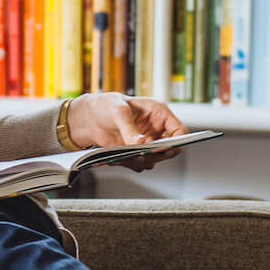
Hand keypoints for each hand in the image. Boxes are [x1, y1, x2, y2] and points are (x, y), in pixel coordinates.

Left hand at [66, 92, 187, 170]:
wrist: (89, 118)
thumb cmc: (106, 105)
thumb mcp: (118, 112)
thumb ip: (129, 129)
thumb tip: (140, 143)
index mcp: (159, 113)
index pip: (179, 131)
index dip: (176, 142)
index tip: (162, 149)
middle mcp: (156, 128)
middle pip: (169, 149)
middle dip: (156, 155)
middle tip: (140, 155)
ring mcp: (147, 141)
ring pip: (155, 159)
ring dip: (142, 161)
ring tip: (126, 156)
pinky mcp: (137, 151)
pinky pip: (141, 163)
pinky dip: (131, 164)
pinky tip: (119, 158)